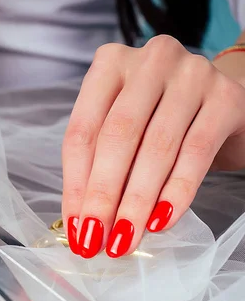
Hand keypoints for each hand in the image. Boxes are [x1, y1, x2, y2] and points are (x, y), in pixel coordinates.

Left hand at [62, 35, 244, 257]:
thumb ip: (99, 165)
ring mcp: (191, 74)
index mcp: (110, 64)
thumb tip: (81, 223)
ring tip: (124, 239)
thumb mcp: (124, 132)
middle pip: (117, 136)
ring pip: (156, 147)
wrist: (225, 102)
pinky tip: (161, 221)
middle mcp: (149, 60)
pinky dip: (176, 192)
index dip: (75, 184)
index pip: (82, 131)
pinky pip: (196, 152)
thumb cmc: (161, 119)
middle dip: (103, 195)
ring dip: (136, 201)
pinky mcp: (226, 98)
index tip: (75, 227)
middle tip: (95, 239)